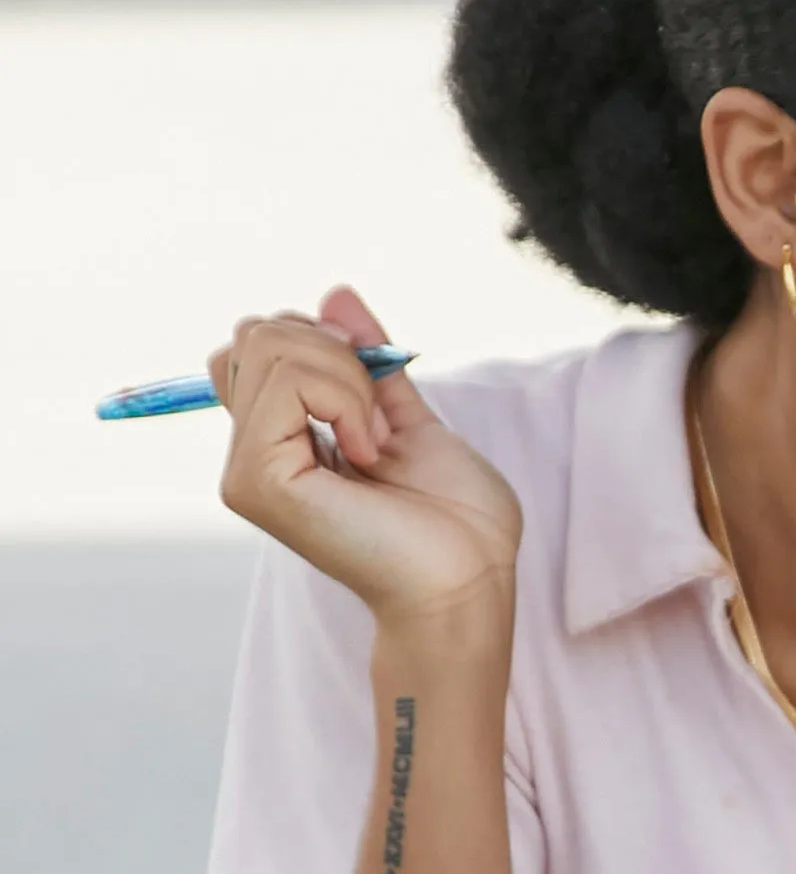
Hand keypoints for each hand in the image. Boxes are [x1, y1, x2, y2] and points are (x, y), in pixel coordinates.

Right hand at [213, 286, 519, 631]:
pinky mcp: (256, 480)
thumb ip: (369, 361)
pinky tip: (368, 453)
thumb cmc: (455, 519)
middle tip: (377, 418)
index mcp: (281, 436)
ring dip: (348, 378)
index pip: (259, 343)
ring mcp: (247, 468)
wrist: (470, 579)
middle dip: (334, 350)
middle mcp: (251, 450)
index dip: (322, 339)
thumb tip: (336, 293)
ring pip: (269, 344)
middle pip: (256, 333)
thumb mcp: (410, 418)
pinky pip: (287, 382)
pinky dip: (346, 399)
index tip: (376, 383)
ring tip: (376, 442)